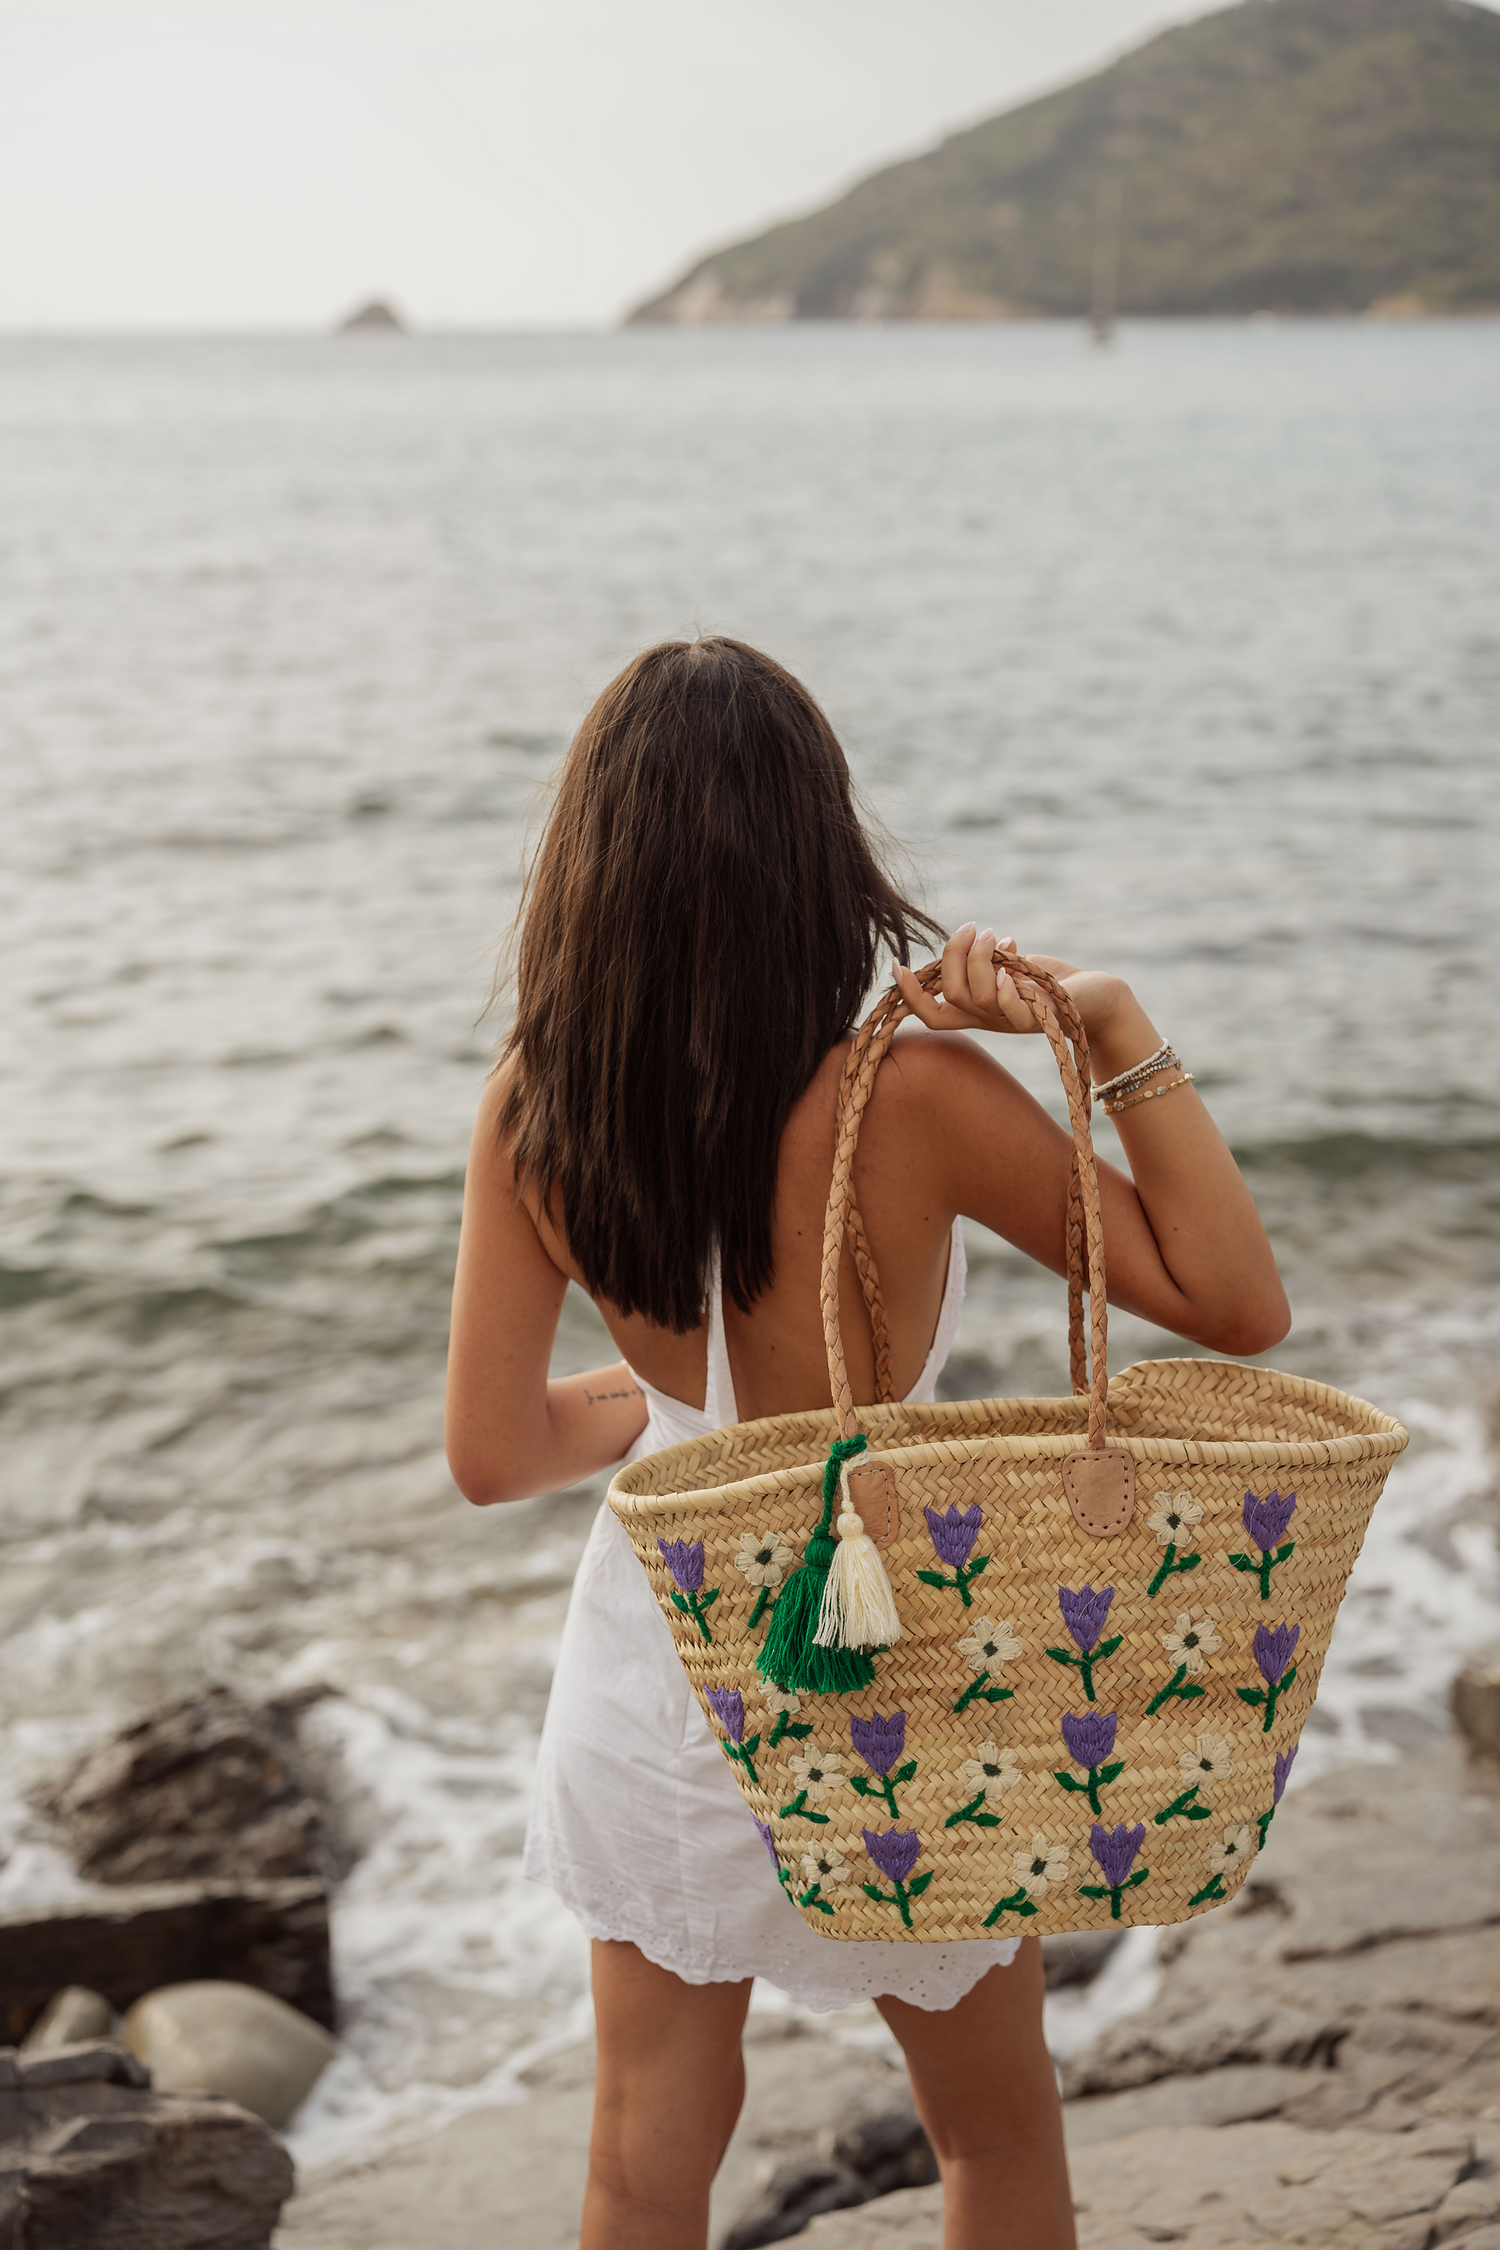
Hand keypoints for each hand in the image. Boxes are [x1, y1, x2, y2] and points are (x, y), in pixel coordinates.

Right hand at [894, 925, 1138, 1054]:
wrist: (1098, 999)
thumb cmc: (1053, 981)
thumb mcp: (1011, 963)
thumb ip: (989, 956)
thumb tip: (975, 937)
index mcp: (976, 1010)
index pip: (931, 1012)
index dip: (909, 994)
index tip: (897, 963)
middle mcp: (989, 1020)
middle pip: (949, 994)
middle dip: (953, 955)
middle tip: (973, 928)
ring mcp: (1012, 1023)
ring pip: (976, 996)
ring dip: (981, 957)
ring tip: (997, 937)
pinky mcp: (1039, 1021)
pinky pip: (1010, 1010)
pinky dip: (1005, 986)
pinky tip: (1012, 966)